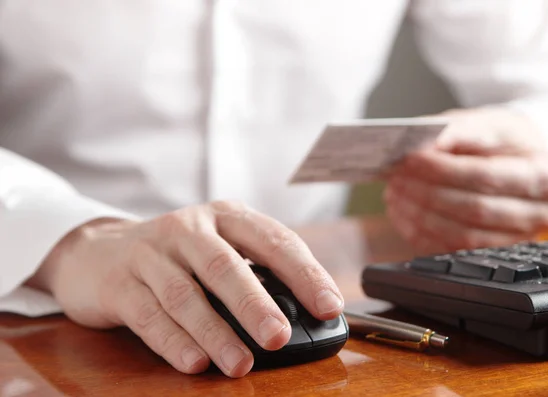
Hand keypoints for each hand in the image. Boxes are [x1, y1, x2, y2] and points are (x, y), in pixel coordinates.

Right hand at [27, 201, 343, 377]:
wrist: (99, 251)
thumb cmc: (177, 255)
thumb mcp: (218, 247)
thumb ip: (255, 273)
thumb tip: (305, 315)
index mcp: (226, 217)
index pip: (273, 239)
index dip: (305, 273)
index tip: (329, 306)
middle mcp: (189, 228)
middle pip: (225, 265)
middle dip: (255, 304)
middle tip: (279, 336)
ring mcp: (151, 254)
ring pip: (185, 295)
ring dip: (215, 332)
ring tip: (240, 363)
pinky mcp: (119, 283)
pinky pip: (148, 315)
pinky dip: (173, 342)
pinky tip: (195, 363)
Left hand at [384, 107, 547, 254]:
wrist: (526, 165)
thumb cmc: (506, 142)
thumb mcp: (491, 124)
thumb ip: (462, 130)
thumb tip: (432, 142)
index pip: (487, 175)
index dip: (444, 169)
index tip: (410, 158)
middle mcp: (541, 213)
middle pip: (474, 208)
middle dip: (427, 192)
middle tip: (395, 176)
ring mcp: (519, 239)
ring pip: (462, 234)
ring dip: (420, 215)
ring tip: (394, 192)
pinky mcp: (495, 253)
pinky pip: (453, 250)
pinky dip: (421, 233)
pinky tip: (402, 213)